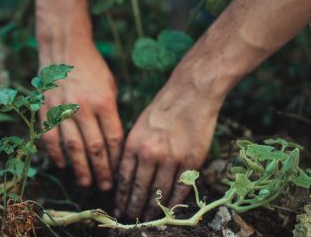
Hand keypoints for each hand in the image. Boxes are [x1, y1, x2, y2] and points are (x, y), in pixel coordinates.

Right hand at [39, 43, 122, 190]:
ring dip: (80, 168)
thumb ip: (111, 114)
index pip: (113, 139)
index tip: (119, 173)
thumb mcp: (110, 87)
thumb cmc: (93, 69)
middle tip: (105, 187)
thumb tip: (113, 143)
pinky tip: (62, 165)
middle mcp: (84, 108)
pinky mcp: (47, 110)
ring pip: (73, 147)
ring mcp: (63, 109)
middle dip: (102, 171)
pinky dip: (56, 154)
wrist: (65, 49)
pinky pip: (51, 137)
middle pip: (95, 148)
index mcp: (104, 102)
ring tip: (86, 183)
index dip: (116, 159)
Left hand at [114, 70, 222, 219]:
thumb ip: (132, 150)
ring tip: (148, 218)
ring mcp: (172, 158)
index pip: (124, 178)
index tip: (119, 208)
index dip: (121, 197)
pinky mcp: (191, 160)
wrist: (191, 93)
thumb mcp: (139, 125)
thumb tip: (126, 175)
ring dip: (153, 208)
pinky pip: (181, 188)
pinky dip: (174, 202)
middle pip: (139, 189)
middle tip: (130, 218)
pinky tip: (168, 210)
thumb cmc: (163, 107)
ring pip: (159, 192)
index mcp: (133, 143)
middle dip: (133, 207)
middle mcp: (150, 153)